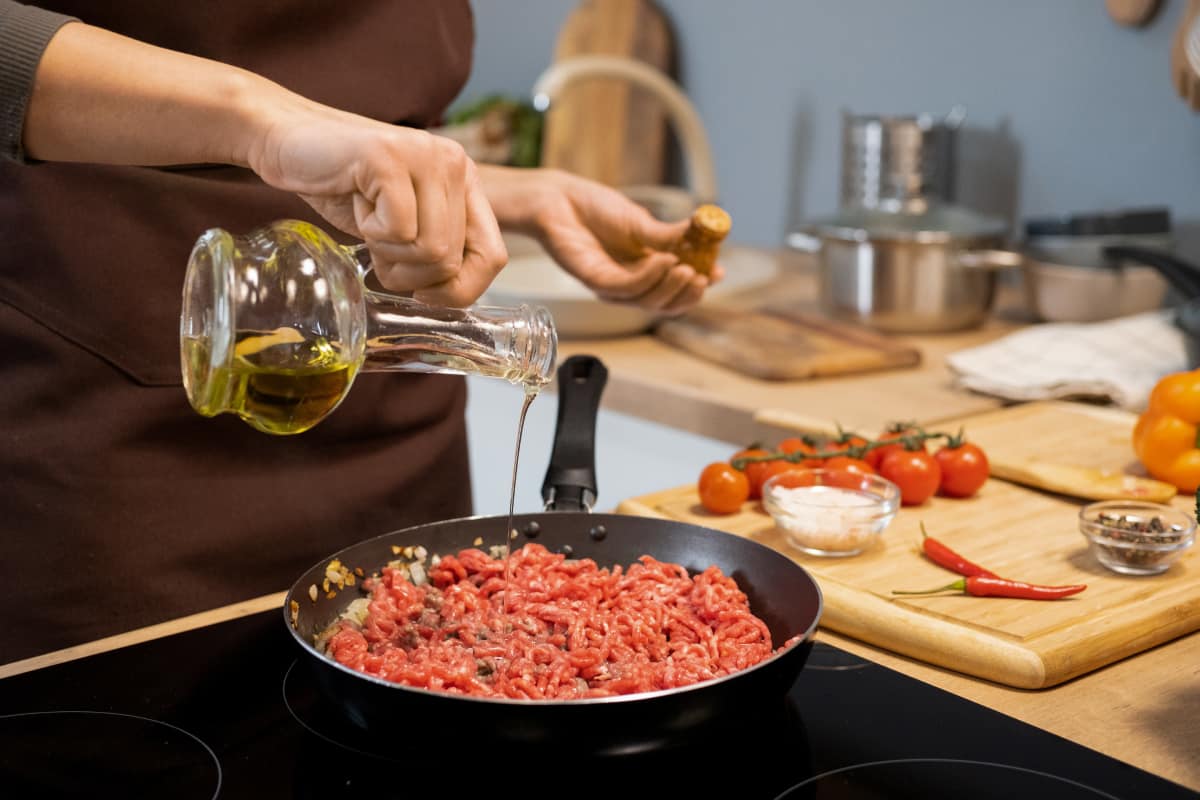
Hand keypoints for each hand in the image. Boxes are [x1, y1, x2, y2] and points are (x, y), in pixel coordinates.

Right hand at [248, 101, 507, 306]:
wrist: (289, 141)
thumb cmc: (346, 190)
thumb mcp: (403, 228)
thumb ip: (436, 252)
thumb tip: (454, 299)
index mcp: (467, 182)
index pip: (493, 257)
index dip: (460, 290)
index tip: (422, 291)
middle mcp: (455, 164)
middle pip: (452, 260)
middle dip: (409, 273)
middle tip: (379, 244)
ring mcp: (425, 156)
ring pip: (431, 249)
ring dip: (388, 253)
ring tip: (369, 221)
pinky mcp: (390, 157)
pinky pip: (398, 230)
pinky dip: (369, 233)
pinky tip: (357, 204)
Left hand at [481, 167, 722, 313]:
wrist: (559, 199)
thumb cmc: (596, 209)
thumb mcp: (642, 222)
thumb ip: (670, 236)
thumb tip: (705, 236)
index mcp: (643, 271)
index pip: (675, 290)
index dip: (697, 286)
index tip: (717, 273)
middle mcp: (629, 284)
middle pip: (663, 304)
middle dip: (687, 293)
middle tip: (702, 275)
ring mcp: (611, 286)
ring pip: (647, 301)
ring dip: (670, 286)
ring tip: (685, 265)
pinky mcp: (594, 280)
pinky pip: (625, 288)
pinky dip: (647, 277)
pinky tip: (661, 260)